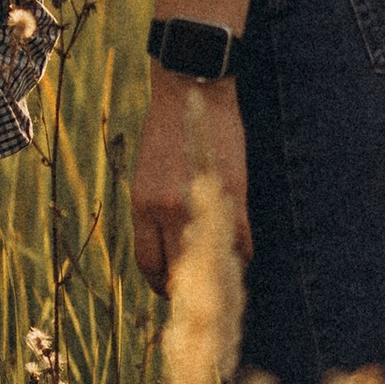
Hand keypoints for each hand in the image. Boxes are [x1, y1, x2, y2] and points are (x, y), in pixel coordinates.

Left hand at [128, 77, 250, 300]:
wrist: (193, 92)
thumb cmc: (166, 130)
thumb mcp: (146, 175)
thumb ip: (155, 212)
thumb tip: (169, 248)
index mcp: (142, 206)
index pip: (148, 263)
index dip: (160, 283)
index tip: (170, 287)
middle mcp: (167, 211)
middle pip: (177, 271)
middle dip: (186, 288)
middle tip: (197, 292)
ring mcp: (201, 205)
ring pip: (212, 262)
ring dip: (218, 274)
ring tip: (221, 276)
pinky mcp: (233, 197)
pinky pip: (242, 245)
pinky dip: (241, 255)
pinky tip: (240, 255)